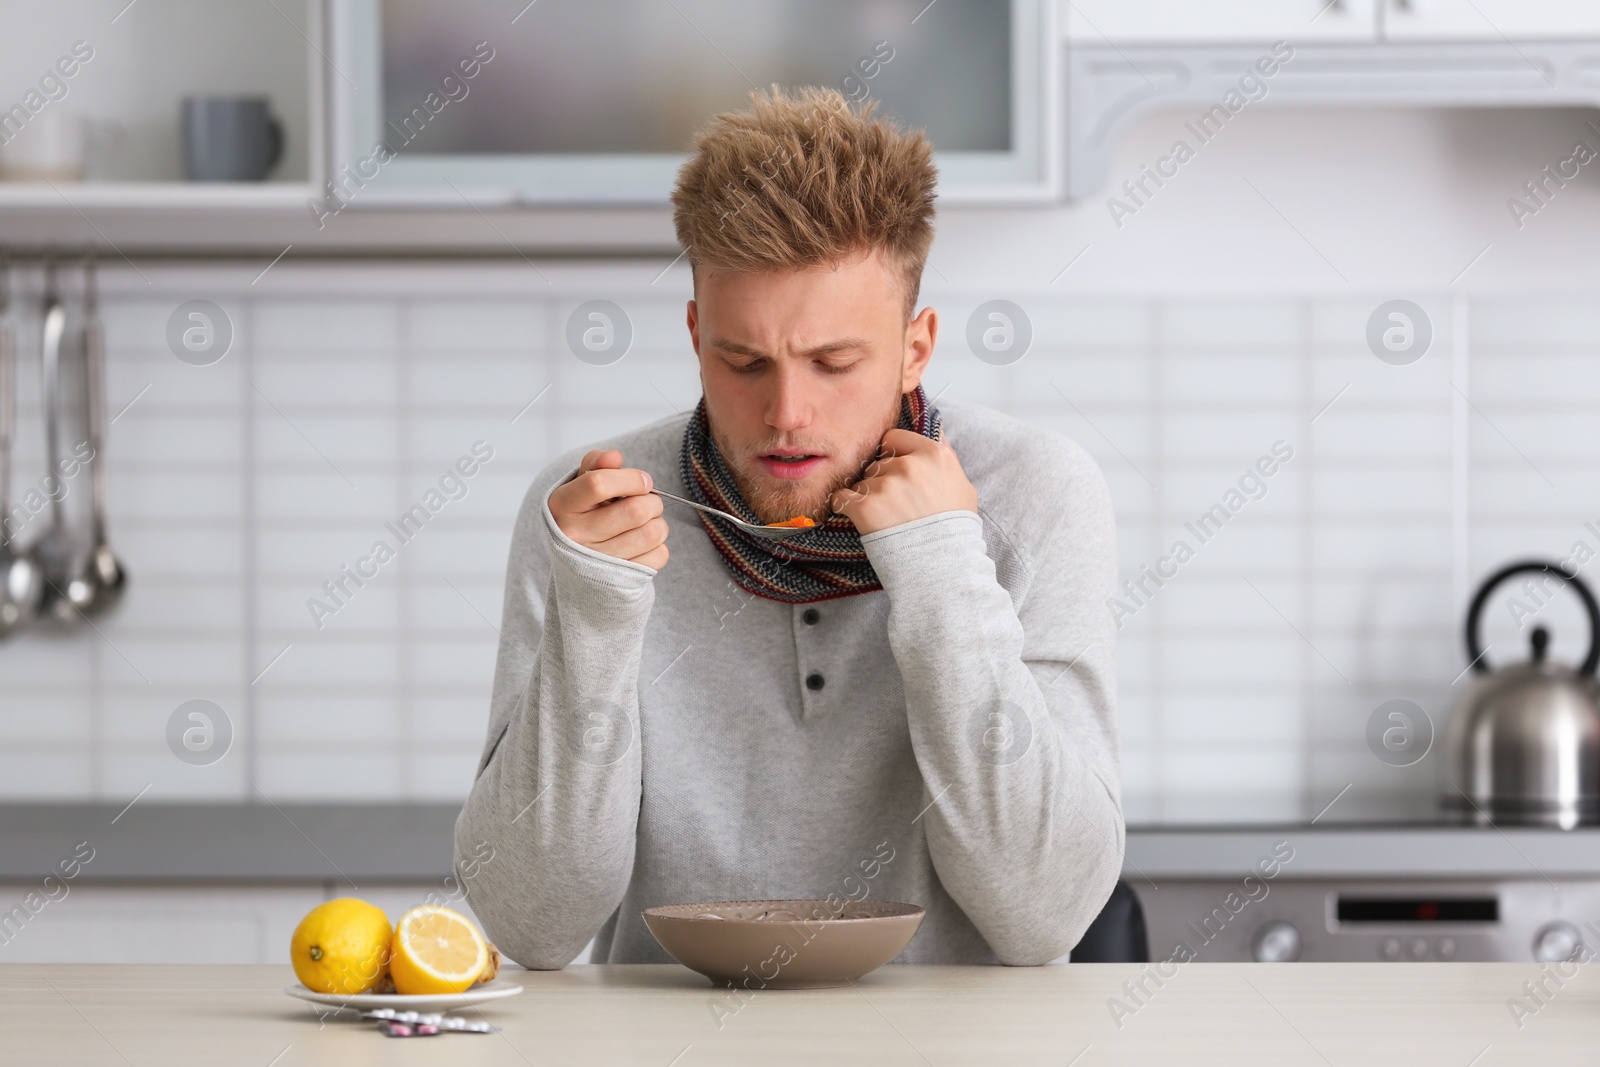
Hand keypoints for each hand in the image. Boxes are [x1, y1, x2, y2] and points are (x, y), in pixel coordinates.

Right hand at [548, 449, 669, 569]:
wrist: (576, 563)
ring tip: (646, 522)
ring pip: (652, 533)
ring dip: (658, 523)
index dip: (631, 478)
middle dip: (652, 501)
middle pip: (635, 510)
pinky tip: (643, 543)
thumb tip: (614, 456)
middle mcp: (575, 535)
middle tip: (648, 502)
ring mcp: (598, 561)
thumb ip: (596, 465)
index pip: (599, 484)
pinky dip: (659, 545)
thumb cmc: (583, 515)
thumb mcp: (580, 486)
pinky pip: (659, 555)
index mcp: (563, 505)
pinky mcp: (621, 579)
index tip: (643, 481)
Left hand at [829, 429, 977, 535]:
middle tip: (895, 505)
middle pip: (878, 462)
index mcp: (934, 455)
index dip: (892, 455)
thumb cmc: (955, 530)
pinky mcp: (866, 506)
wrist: (943, 568)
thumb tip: (935, 430)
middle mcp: (910, 465)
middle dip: (881, 480)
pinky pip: (842, 497)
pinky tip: (861, 520)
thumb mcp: (962, 487)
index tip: (897, 474)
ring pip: (862, 482)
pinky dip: (847, 507)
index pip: (894, 438)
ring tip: (886, 520)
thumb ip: (945, 457)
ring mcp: (887, 485)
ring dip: (867, 497)